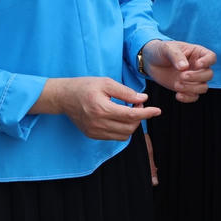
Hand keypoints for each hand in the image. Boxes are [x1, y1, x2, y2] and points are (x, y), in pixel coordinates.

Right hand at [40, 77, 159, 139]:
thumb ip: (126, 92)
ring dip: (132, 124)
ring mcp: (94, 132)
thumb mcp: (106, 83)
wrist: (63, 97)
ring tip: (129, 109)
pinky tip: (120, 117)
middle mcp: (98, 123)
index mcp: (101, 109)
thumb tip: (143, 99)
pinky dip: (122, 129)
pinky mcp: (92, 135)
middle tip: (137, 103)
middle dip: (140, 116)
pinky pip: (115, 137)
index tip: (158, 110)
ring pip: (124, 135)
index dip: (147, 113)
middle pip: (129, 127)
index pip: (130, 115)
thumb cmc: (85, 86)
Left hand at [140, 40, 215, 102]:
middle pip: (209, 74)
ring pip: (203, 87)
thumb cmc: (160, 51)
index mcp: (197, 53)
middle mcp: (198, 67)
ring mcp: (193, 78)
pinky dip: (188, 98)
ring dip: (192, 88)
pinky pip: (194, 96)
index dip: (207, 62)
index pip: (211, 57)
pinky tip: (177, 95)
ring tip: (177, 85)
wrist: (150, 62)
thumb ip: (176, 56)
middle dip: (197, 77)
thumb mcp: (167, 48)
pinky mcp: (186, 88)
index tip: (197, 65)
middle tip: (182, 76)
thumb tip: (184, 67)